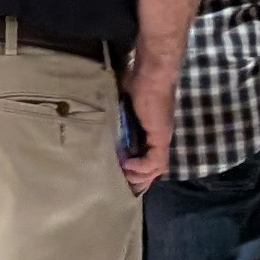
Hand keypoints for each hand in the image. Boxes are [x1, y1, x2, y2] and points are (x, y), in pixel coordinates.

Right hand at [119, 79, 170, 195]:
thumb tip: (98, 117)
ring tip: (123, 178)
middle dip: (139, 181)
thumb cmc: (136, 79)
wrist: (151, 71)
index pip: (147, 158)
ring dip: (140, 177)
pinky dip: (142, 167)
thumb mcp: (121, 101)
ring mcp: (161, 137)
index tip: (120, 177)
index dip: (136, 170)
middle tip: (122, 188)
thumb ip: (116, 113)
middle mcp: (157, 136)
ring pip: (156, 169)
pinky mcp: (160, 136)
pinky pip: (155, 162)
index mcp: (149, 129)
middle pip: (153, 168)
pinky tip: (127, 166)